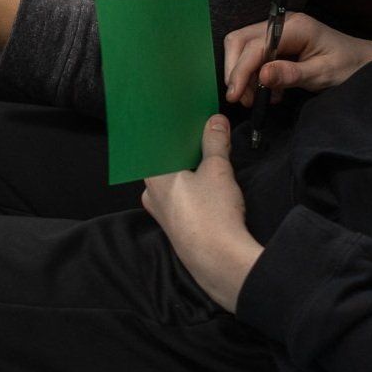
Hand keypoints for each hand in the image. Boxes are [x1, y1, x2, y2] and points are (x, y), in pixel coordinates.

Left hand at [141, 116, 261, 312]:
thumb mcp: (218, 168)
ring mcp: (162, 212)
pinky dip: (191, 182)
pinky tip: (208, 176)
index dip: (167, 124)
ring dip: (187, 163)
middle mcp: (151, 193)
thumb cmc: (212, 213)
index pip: (153, 140)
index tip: (179, 109)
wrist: (220, 262)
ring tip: (207, 145)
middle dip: (181, 143)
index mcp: (152, 175)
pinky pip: (180, 195)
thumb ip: (215, 141)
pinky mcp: (177, 225)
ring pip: (171, 178)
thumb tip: (215, 121)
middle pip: (163, 159)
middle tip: (200, 124)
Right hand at [223, 12, 371, 106]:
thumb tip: (262, 75)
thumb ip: (292, 74)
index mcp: (294, 27)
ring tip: (256, 99)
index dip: (241, 70)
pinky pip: (255, 56)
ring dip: (244, 75)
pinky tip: (271, 93)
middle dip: (236, 70)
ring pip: (244, 48)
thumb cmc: (348, 66)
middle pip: (241, 40)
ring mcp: (279, 32)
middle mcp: (282, 24)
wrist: (365, 62)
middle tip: (242, 98)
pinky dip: (255, 76)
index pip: (255, 45)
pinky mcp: (279, 44)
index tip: (234, 95)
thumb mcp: (323, 74)